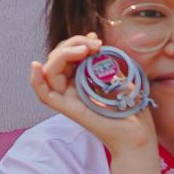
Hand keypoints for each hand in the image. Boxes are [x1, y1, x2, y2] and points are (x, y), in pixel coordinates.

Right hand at [30, 33, 155, 156]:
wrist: (137, 133)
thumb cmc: (131, 107)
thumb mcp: (118, 74)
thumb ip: (102, 58)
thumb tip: (92, 39)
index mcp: (81, 78)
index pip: (67, 55)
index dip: (77, 42)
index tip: (96, 40)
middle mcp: (71, 87)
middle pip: (57, 58)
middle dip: (73, 43)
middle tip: (95, 44)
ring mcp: (68, 97)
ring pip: (50, 70)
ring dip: (63, 53)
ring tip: (85, 49)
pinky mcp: (68, 109)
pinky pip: (44, 94)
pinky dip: (36, 81)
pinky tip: (35, 66)